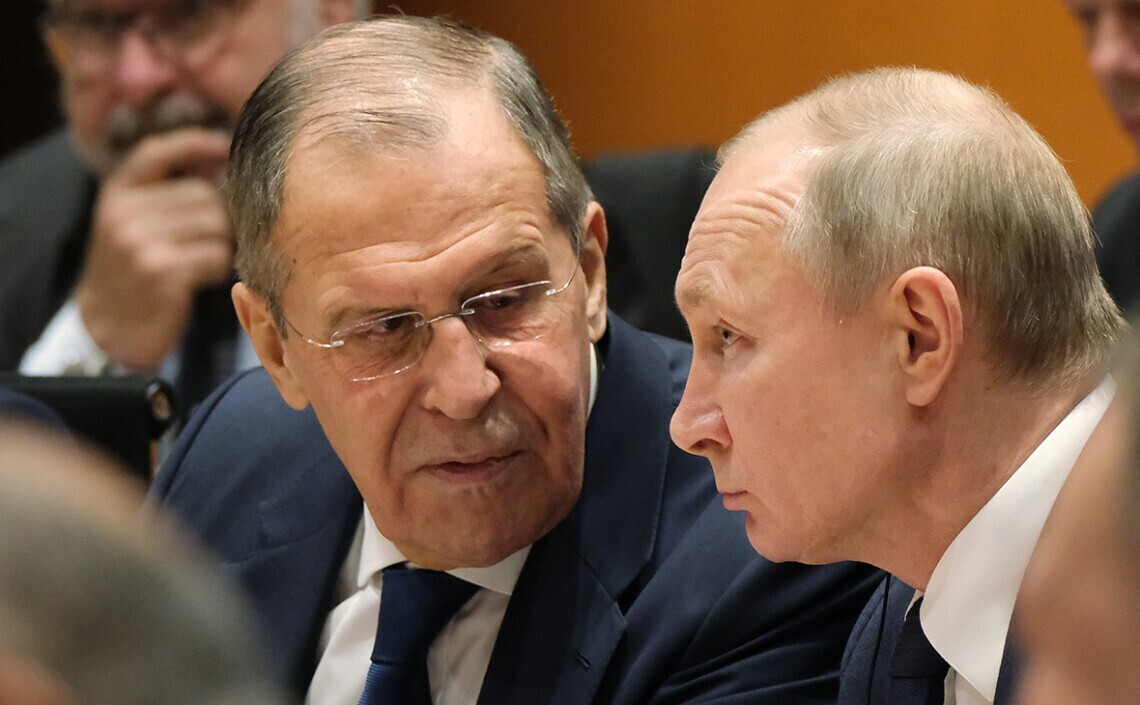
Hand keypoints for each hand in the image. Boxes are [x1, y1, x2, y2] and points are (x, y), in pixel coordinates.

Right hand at [75, 128, 232, 370]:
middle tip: (208, 241)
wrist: (109, 326)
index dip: (194, 143)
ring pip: (217, 225)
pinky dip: (220, 267)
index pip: (157, 152)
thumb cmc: (134, 269)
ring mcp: (141, 242)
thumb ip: (165, 192)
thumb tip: (221, 157)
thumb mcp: (134, 222)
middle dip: (219, 217)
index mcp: (117, 194)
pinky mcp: (163, 271)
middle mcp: (125, 213)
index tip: (224, 146)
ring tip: (202, 260)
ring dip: (221, 245)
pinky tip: (203, 277)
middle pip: (204, 194)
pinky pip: (218, 255)